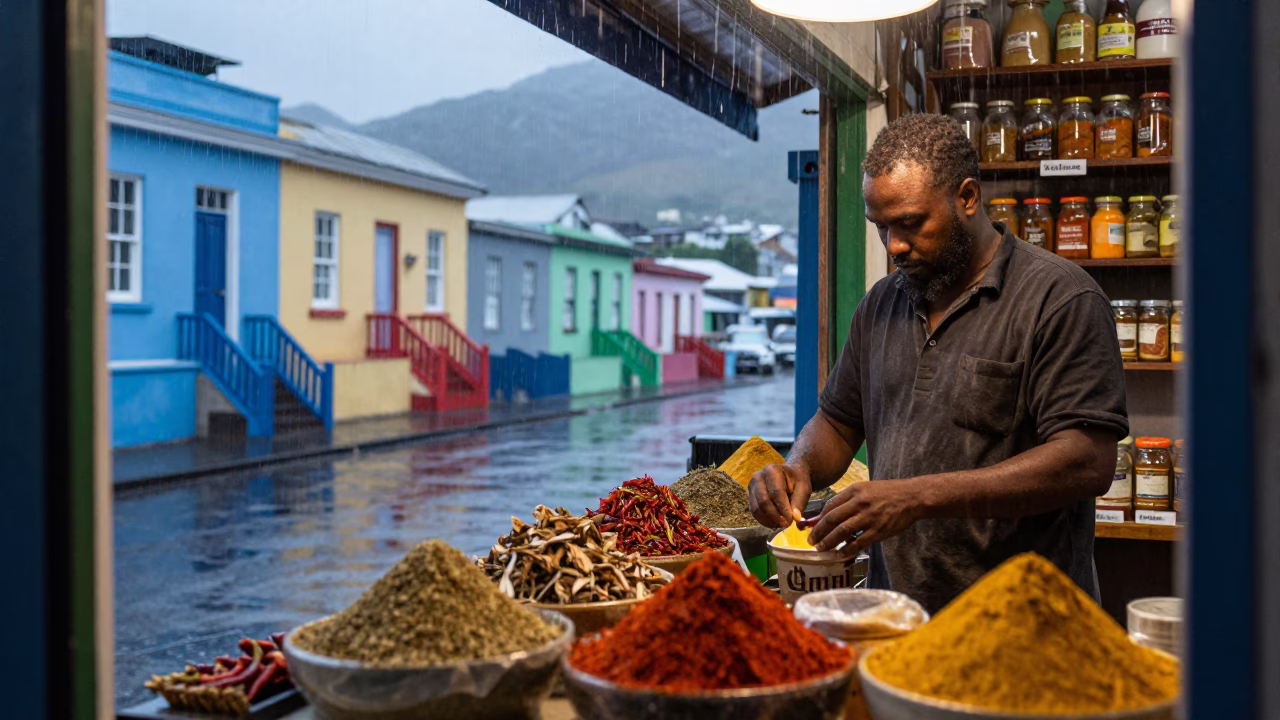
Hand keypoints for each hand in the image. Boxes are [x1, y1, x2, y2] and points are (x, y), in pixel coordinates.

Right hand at [749, 463, 811, 528]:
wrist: (788, 475)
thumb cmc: (797, 480)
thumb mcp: (804, 488)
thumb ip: (800, 502)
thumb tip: (795, 517)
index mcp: (772, 470)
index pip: (776, 492)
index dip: (783, 508)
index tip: (792, 519)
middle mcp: (757, 477)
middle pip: (763, 501)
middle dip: (775, 516)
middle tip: (786, 524)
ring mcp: (752, 487)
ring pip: (757, 509)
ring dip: (769, 520)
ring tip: (782, 524)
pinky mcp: (750, 497)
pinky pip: (754, 512)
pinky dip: (764, 520)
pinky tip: (775, 523)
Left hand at [807, 480, 923, 558]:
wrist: (911, 497)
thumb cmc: (887, 493)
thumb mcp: (865, 489)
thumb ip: (847, 501)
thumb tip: (827, 514)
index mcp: (854, 490)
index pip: (830, 505)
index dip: (818, 518)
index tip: (811, 527)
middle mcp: (860, 503)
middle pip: (832, 519)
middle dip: (818, 532)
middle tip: (811, 541)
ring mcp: (869, 517)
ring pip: (842, 531)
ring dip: (829, 542)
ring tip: (821, 548)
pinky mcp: (879, 530)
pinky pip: (859, 543)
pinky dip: (847, 550)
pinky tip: (840, 554)